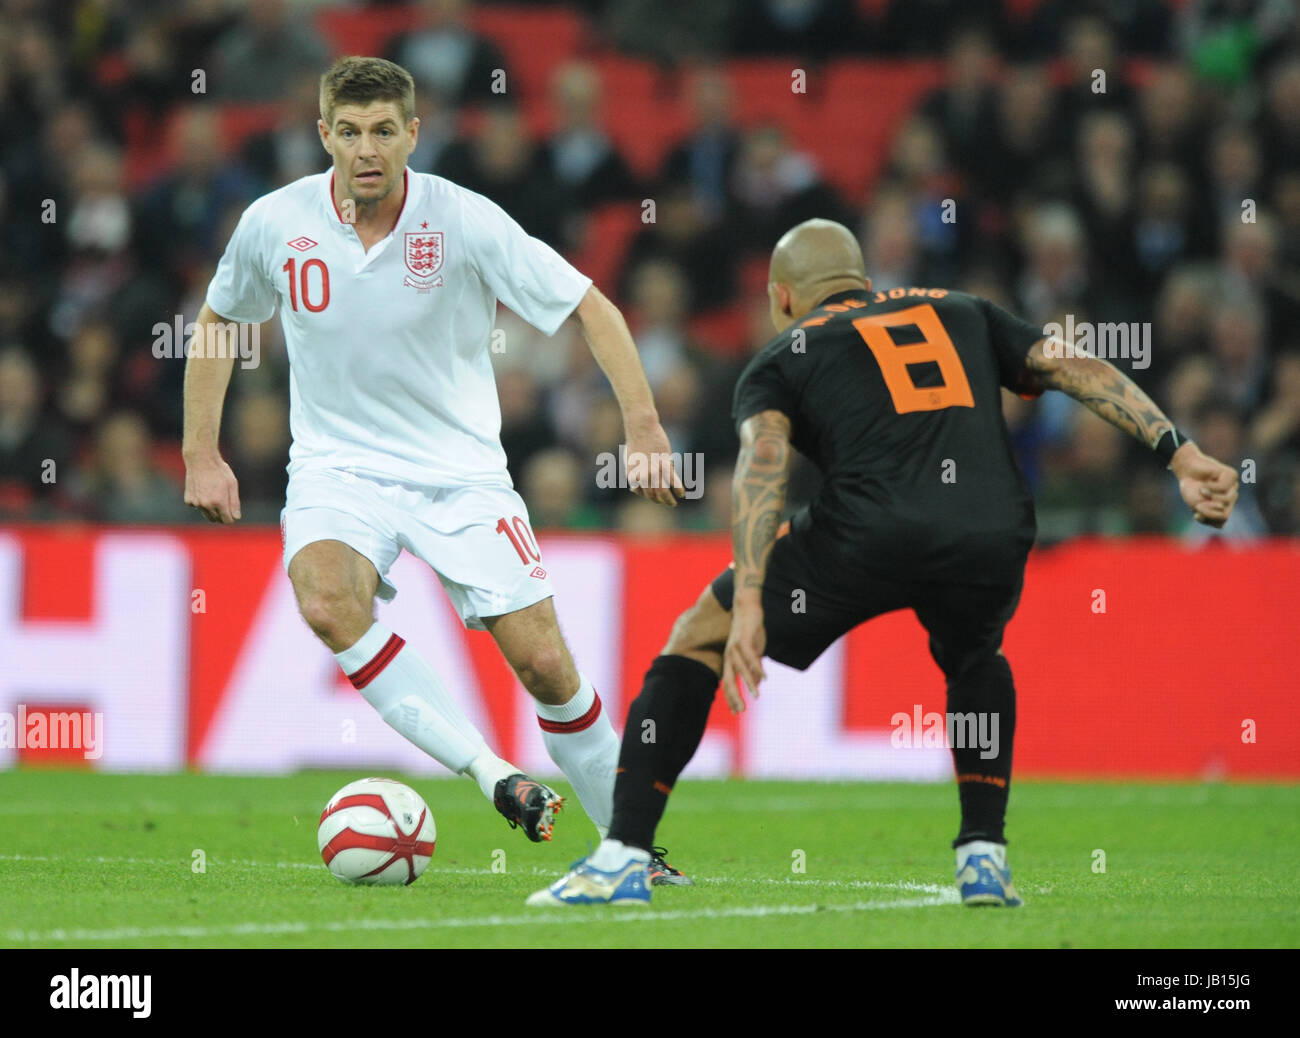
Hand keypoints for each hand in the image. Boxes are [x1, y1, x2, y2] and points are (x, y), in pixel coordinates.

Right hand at [184, 451, 241, 522]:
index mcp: (219, 502)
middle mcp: (206, 505)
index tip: (232, 512)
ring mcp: (196, 503)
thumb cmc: (220, 471)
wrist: (201, 460)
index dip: (231, 517)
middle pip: (216, 519)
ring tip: (214, 495)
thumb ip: (235, 503)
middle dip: (222, 515)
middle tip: (224, 503)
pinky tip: (203, 491)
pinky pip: (196, 507)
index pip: (227, 520)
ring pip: (206, 514)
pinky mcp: (188, 500)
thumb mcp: (232, 484)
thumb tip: (236, 517)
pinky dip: (200, 503)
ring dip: (211, 510)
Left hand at [624, 418, 685, 506]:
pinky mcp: (664, 462)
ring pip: (662, 491)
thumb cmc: (636, 442)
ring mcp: (653, 469)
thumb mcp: (629, 461)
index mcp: (633, 475)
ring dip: (669, 500)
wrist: (641, 427)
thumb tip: (633, 491)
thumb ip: (633, 476)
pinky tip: (682, 494)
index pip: (642, 493)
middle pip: (652, 495)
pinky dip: (678, 489)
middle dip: (661, 501)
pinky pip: (672, 480)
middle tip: (668, 503)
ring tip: (673, 503)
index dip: (650, 497)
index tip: (656, 497)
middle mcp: (642, 474)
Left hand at [721, 599, 765, 713]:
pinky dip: (758, 667)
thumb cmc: (751, 630)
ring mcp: (735, 648)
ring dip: (749, 684)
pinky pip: (750, 657)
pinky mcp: (743, 639)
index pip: (729, 683)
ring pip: (741, 670)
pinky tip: (765, 677)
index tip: (736, 712)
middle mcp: (729, 656)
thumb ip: (754, 666)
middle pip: (729, 680)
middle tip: (740, 711)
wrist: (747, 607)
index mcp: (730, 660)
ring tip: (756, 697)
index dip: (732, 697)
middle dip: (734, 696)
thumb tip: (757, 682)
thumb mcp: (754, 651)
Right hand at [1170, 442, 1237, 528]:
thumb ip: (1209, 514)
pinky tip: (1204, 485)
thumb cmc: (1191, 488)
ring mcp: (1233, 487)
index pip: (1221, 522)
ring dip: (1210, 498)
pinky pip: (1223, 487)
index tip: (1196, 513)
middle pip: (1225, 514)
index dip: (1207, 519)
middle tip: (1197, 505)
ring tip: (1201, 491)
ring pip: (1226, 501)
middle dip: (1208, 511)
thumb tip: (1222, 507)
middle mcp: (1231, 498)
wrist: (1186, 469)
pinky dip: (1210, 488)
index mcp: (1224, 508)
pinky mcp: (1231, 475)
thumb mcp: (1196, 506)